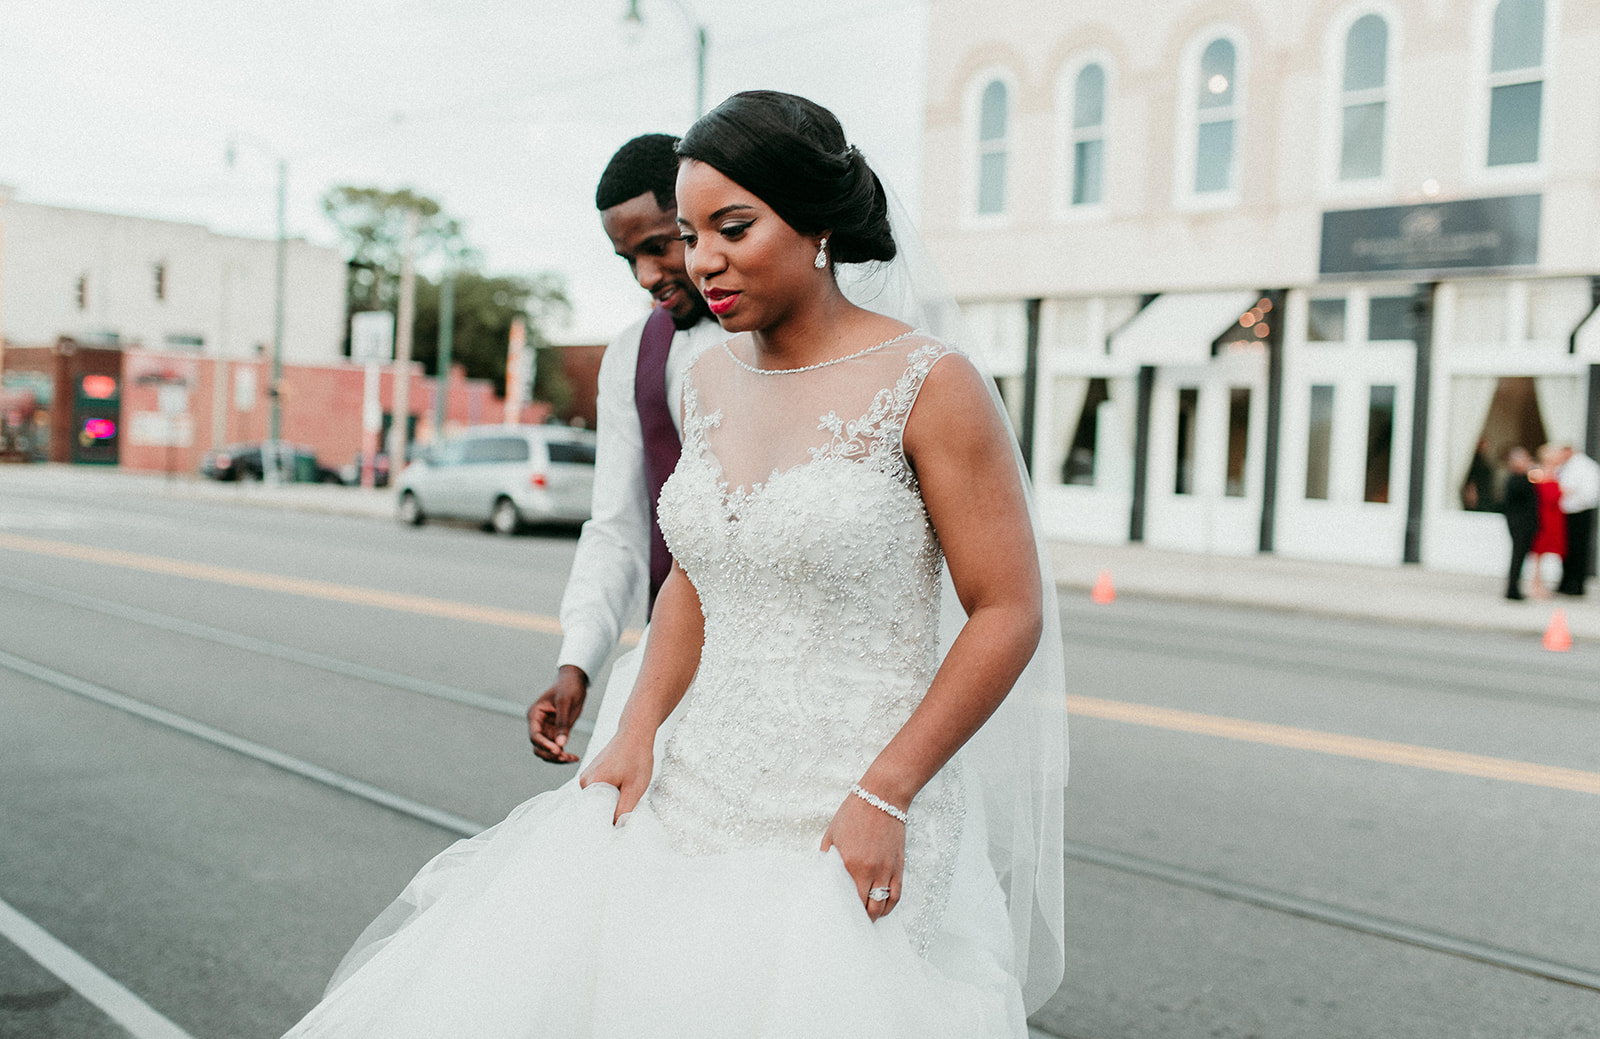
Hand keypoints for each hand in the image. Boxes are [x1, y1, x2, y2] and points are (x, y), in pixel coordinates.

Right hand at [527, 665, 587, 762]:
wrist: (575, 681)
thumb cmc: (568, 688)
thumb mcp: (566, 703)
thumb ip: (562, 723)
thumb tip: (561, 744)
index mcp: (535, 715)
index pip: (535, 735)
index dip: (544, 745)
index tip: (558, 750)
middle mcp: (538, 724)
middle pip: (538, 747)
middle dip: (550, 754)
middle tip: (565, 757)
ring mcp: (546, 729)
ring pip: (546, 750)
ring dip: (557, 758)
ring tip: (572, 758)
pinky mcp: (556, 732)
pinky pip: (556, 748)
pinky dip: (563, 755)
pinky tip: (574, 758)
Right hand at [578, 728, 653, 823]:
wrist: (636, 732)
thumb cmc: (637, 758)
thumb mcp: (634, 789)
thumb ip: (623, 811)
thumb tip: (616, 830)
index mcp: (590, 785)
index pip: (593, 816)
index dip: (606, 824)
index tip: (619, 828)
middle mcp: (584, 781)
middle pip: (596, 808)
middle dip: (611, 812)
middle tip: (627, 810)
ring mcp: (588, 776)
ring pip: (600, 799)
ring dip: (613, 801)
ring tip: (627, 794)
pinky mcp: (594, 772)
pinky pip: (601, 790)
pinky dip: (612, 793)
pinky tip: (624, 787)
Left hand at [820, 792, 905, 920]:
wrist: (882, 796)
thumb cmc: (855, 812)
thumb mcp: (832, 833)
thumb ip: (826, 856)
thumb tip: (822, 874)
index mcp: (850, 863)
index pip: (847, 898)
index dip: (843, 911)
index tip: (838, 917)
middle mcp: (870, 870)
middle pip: (866, 907)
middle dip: (859, 917)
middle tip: (852, 922)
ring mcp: (887, 869)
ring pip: (882, 905)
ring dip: (874, 915)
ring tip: (866, 919)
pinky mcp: (899, 866)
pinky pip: (896, 894)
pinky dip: (889, 906)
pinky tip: (883, 909)